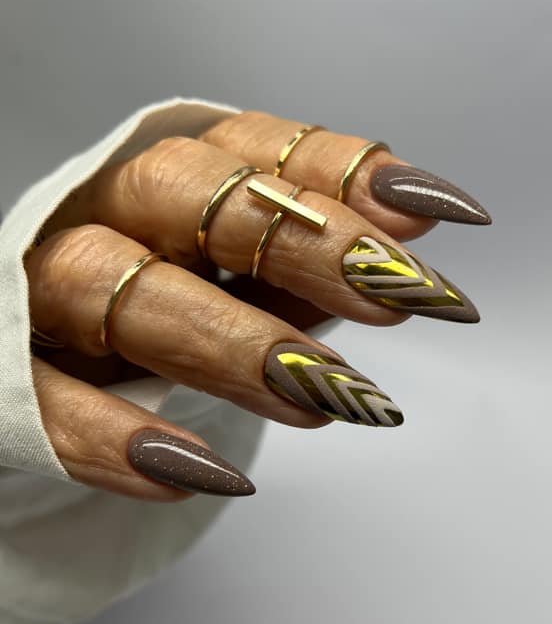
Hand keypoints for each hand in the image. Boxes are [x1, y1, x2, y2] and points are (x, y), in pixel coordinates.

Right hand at [25, 111, 490, 501]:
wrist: (53, 368)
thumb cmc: (177, 309)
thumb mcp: (255, 280)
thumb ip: (320, 251)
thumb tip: (419, 217)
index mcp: (173, 184)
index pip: (253, 151)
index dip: (344, 172)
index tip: (437, 211)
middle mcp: (108, 217)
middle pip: (187, 197)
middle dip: (300, 242)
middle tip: (397, 296)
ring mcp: (45, 290)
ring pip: (118, 288)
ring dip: (229, 342)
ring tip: (325, 401)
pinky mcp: (8, 370)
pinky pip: (42, 399)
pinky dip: (114, 436)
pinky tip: (200, 473)